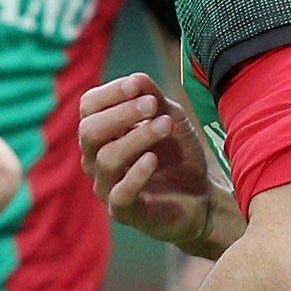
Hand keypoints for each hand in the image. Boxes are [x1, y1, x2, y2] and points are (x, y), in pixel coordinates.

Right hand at [76, 73, 218, 250]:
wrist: (201, 195)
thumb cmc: (178, 154)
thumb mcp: (170, 118)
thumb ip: (153, 98)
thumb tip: (136, 78)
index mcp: (103, 132)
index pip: (89, 107)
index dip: (109, 93)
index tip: (136, 85)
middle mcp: (96, 158)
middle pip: (89, 132)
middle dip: (121, 114)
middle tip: (152, 105)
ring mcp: (106, 186)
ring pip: (106, 159)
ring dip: (137, 138)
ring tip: (165, 126)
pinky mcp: (123, 211)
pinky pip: (119, 193)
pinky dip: (135, 174)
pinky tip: (153, 160)